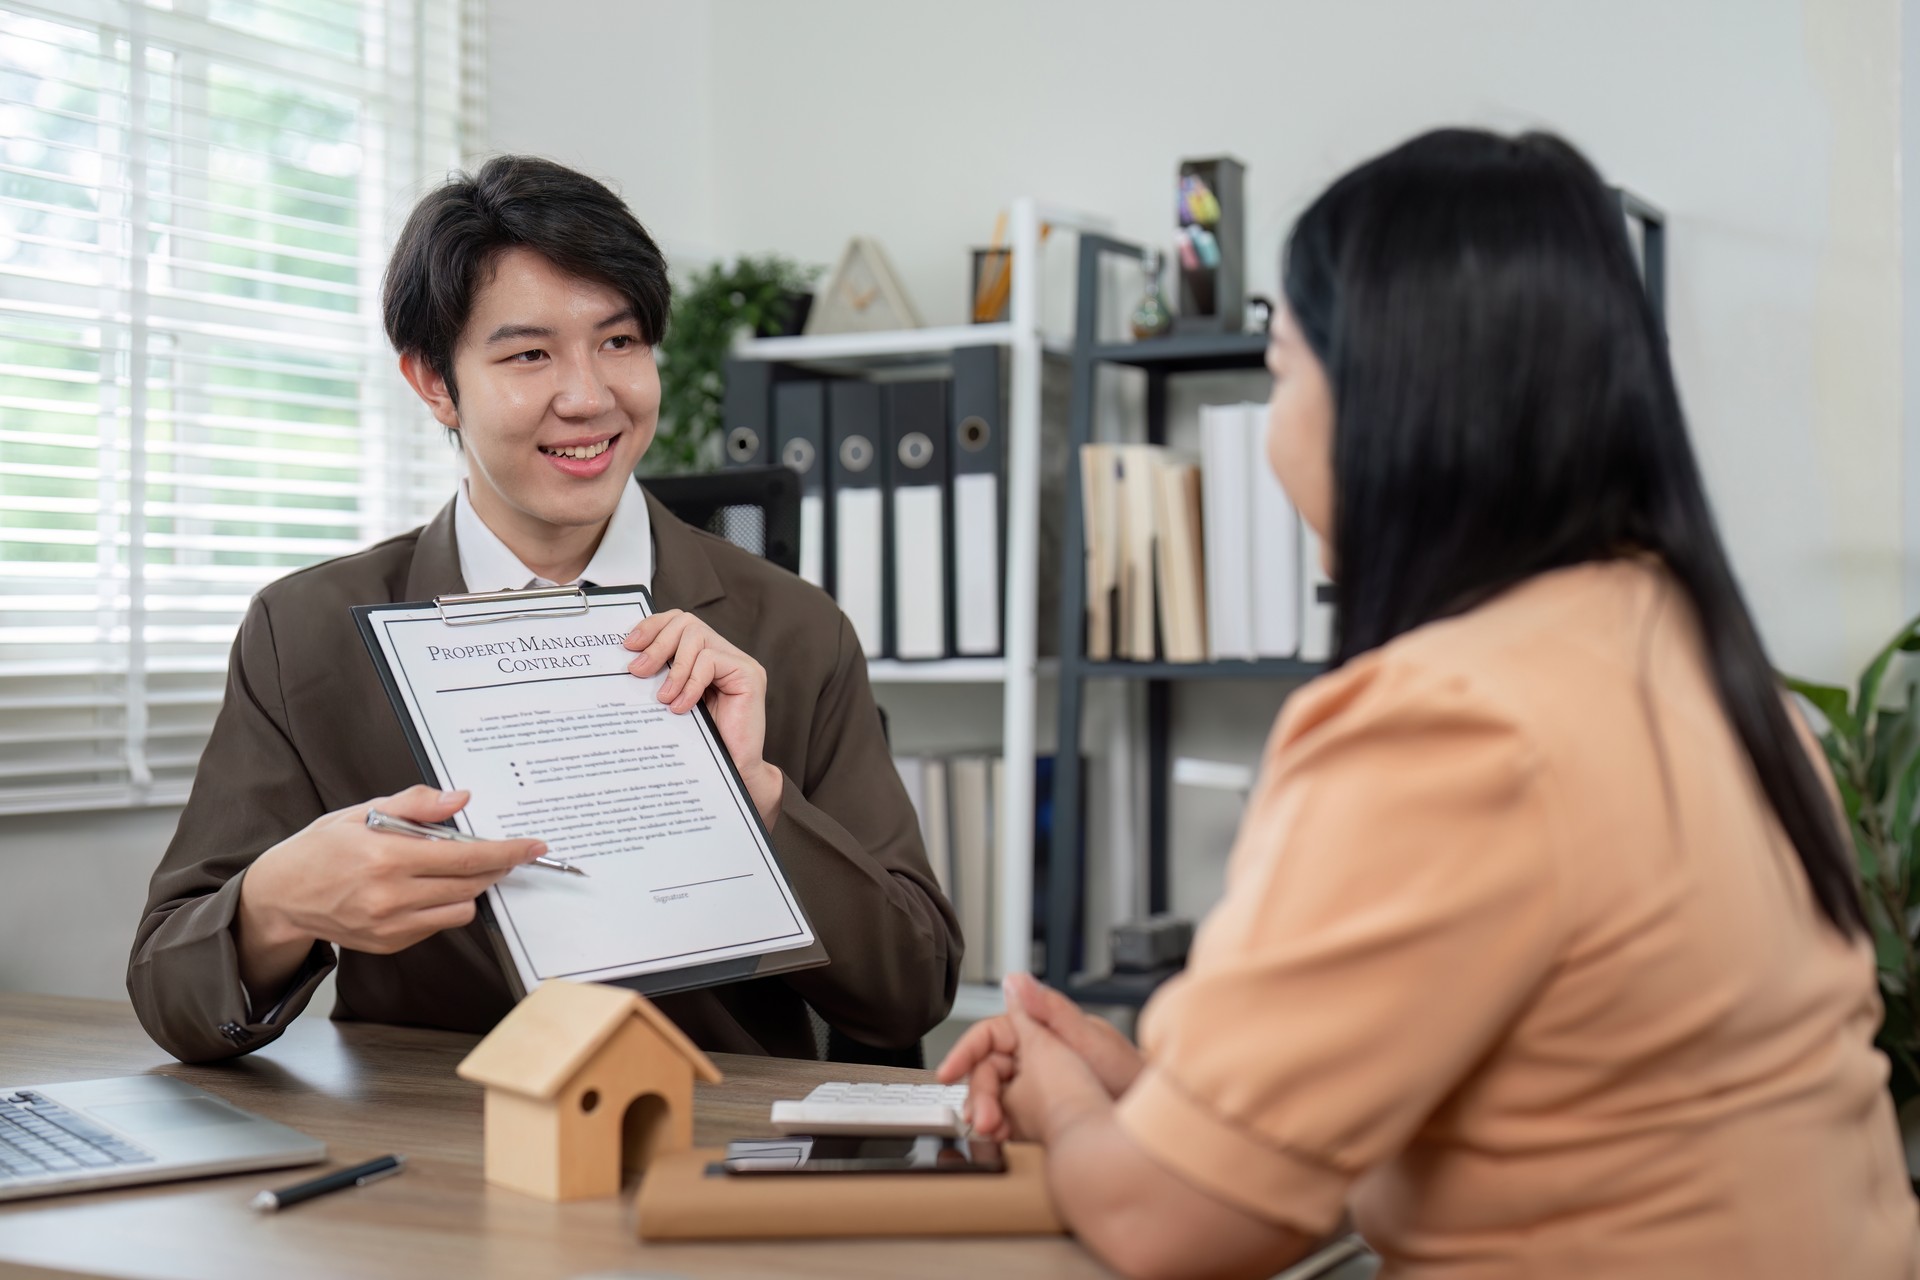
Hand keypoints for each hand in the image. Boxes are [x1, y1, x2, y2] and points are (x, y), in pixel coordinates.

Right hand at [236, 785, 545, 999]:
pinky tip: (423, 888)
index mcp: (386, 857)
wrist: (280, 896)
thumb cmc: (321, 849)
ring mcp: (390, 925)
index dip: (506, 852)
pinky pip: (437, 924)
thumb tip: (459, 799)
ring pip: (460, 909)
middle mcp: (390, 897)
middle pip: (471, 884)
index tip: (533, 846)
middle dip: (494, 867)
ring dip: (468, 887)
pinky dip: (442, 905)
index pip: (466, 856)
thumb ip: (415, 805)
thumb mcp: (361, 812)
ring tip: (449, 867)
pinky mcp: (389, 944)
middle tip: (500, 851)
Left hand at [624, 609, 781, 823]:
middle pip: (685, 622)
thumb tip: (629, 662)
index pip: (678, 622)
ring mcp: (739, 662)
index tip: (628, 646)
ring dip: (673, 668)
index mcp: (706, 656)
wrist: (734, 773)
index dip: (652, 627)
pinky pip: (710, 662)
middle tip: (637, 672)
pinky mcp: (749, 674)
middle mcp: (725, 653)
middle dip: (657, 644)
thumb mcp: (673, 702)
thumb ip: (661, 679)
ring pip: (697, 637)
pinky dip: (690, 683)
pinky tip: (681, 707)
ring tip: (662, 697)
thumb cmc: (704, 743)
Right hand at [938, 972, 1143, 1138]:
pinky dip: (1003, 1129)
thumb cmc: (1133, 1078)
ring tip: (990, 1132)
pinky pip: (1011, 1119)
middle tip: (980, 1119)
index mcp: (1043, 1030)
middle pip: (989, 1070)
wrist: (1155, 1124)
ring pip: (997, 1096)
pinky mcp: (1044, 1114)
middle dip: (979, 1094)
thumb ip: (1050, 1011)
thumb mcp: (1088, 1041)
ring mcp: (1040, 1085)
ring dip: (988, 1113)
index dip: (966, 1052)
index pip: (990, 1035)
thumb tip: (1014, 978)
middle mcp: (1038, 1056)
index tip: (948, 1074)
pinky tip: (1002, 1139)